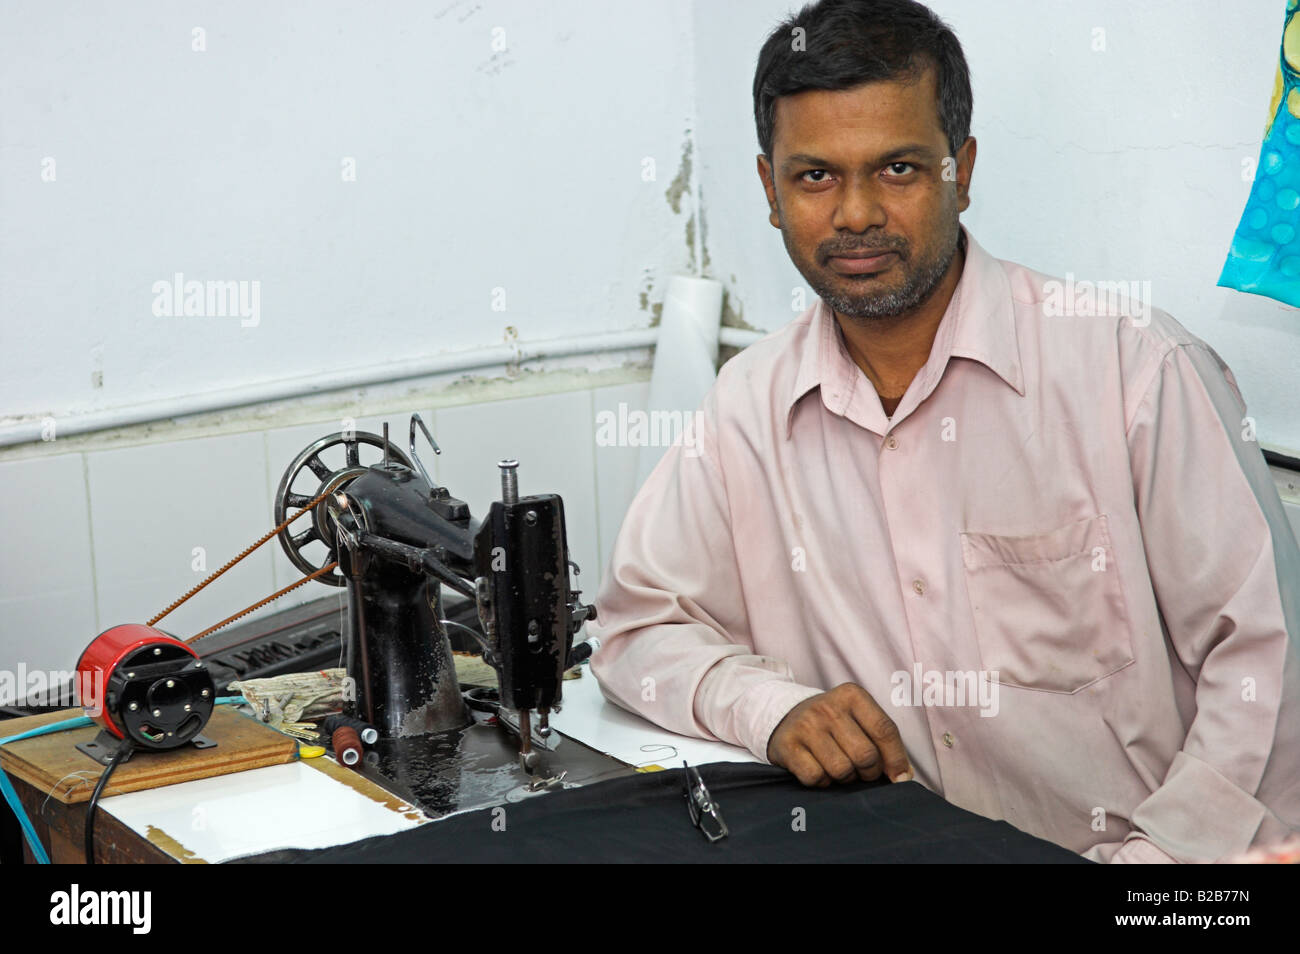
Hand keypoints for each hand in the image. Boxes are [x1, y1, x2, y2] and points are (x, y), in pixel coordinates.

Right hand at [766, 683, 911, 786]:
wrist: (787, 717)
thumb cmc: (834, 724)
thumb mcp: (859, 718)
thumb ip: (884, 741)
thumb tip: (904, 776)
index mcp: (852, 695)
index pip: (885, 730)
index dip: (896, 759)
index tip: (900, 778)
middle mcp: (827, 707)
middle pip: (865, 755)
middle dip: (868, 772)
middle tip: (862, 771)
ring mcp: (805, 725)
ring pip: (841, 770)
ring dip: (844, 778)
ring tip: (839, 768)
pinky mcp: (787, 745)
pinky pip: (815, 777)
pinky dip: (822, 782)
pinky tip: (820, 771)